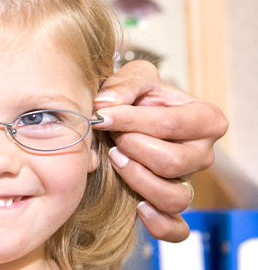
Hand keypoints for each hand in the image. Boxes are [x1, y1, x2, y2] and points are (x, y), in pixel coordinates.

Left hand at [94, 60, 227, 241]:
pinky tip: (137, 207)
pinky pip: (176, 229)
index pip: (170, 125)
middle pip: (173, 162)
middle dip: (133, 148)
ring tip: (116, 161)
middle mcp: (201, 154)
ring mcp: (187, 182)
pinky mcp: (170, 205)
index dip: (131, 121)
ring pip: (174, 196)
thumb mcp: (134, 78)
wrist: (123, 119)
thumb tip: (107, 105)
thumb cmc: (135, 97)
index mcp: (205, 119)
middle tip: (112, 138)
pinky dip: (159, 224)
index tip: (101, 116)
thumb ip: (124, 85)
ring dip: (138, 179)